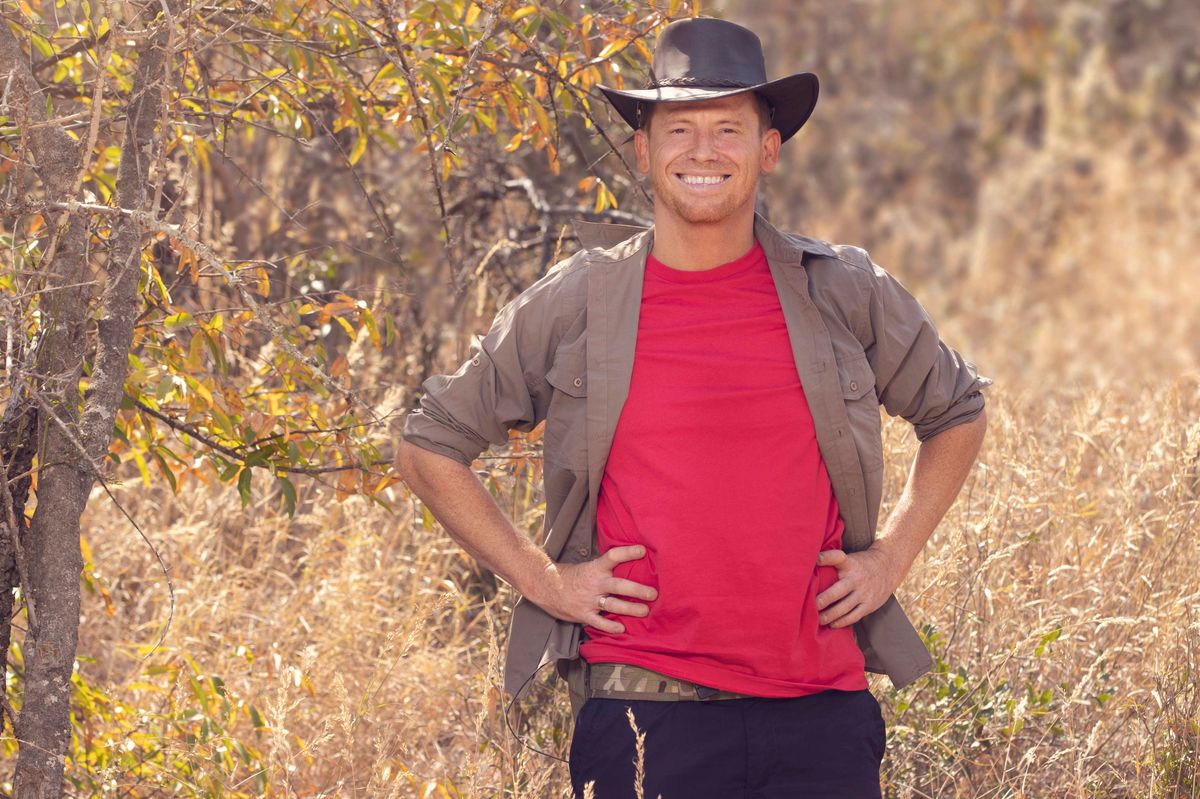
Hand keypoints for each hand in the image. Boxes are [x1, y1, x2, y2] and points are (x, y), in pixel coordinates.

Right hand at [528, 545, 657, 634]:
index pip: (613, 556)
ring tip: (645, 611)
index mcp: (595, 568)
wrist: (545, 587)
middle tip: (653, 593)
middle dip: (637, 590)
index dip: (628, 553)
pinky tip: (621, 628)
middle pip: (619, 585)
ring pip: (613, 604)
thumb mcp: (587, 567)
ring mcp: (589, 600)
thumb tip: (627, 566)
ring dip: (630, 608)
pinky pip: (598, 622)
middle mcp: (594, 583)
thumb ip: (604, 569)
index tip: (643, 551)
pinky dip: (610, 626)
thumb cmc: (570, 576)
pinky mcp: (583, 614)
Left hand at [815, 546, 901, 628]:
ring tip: (818, 620)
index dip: (826, 557)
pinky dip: (842, 621)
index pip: (837, 557)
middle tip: (812, 606)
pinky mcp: (869, 604)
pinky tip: (832, 624)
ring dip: (829, 615)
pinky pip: (854, 616)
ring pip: (844, 607)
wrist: (888, 567)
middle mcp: (856, 578)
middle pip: (838, 591)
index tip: (815, 559)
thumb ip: (833, 564)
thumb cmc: (860, 564)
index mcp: (849, 564)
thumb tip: (809, 568)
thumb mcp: (849, 558)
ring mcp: (863, 593)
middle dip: (824, 600)